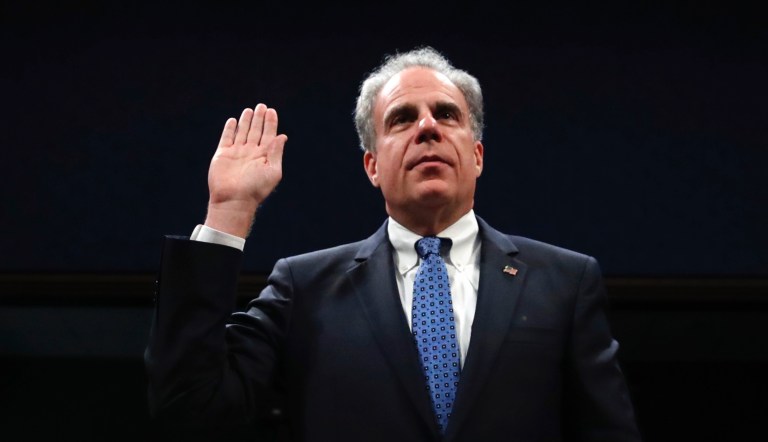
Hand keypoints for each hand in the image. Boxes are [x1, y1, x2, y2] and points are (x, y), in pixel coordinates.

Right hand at [204, 104, 287, 237]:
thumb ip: (276, 153)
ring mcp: (237, 153)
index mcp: (264, 156)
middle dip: (259, 119)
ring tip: (250, 110)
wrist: (234, 199)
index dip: (270, 123)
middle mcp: (251, 153)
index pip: (269, 135)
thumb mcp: (272, 171)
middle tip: (262, 106)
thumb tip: (282, 136)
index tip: (271, 111)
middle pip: (256, 131)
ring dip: (246, 121)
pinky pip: (227, 138)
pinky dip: (229, 129)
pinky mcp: (223, 155)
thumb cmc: (256, 189)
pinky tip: (233, 120)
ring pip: (242, 132)